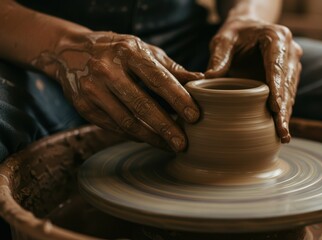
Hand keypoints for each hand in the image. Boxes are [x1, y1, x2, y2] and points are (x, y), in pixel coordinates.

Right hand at [32, 32, 202, 150]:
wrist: (71, 51)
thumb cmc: (119, 52)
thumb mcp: (145, 52)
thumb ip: (172, 69)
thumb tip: (204, 81)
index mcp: (129, 53)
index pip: (158, 79)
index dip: (178, 98)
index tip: (195, 116)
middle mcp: (108, 70)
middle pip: (141, 104)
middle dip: (165, 127)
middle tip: (183, 144)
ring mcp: (92, 90)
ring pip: (126, 121)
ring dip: (151, 138)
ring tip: (169, 146)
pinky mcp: (83, 107)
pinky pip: (114, 127)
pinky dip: (134, 135)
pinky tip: (149, 139)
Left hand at [205, 18, 301, 142]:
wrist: (248, 29)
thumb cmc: (234, 34)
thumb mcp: (223, 39)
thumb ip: (219, 56)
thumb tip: (209, 78)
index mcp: (277, 38)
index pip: (277, 66)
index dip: (277, 89)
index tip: (276, 108)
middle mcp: (290, 51)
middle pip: (287, 84)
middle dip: (284, 109)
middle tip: (281, 131)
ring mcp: (292, 65)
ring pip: (290, 93)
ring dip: (286, 115)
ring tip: (282, 136)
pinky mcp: (288, 77)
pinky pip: (287, 97)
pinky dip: (283, 113)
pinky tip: (279, 130)